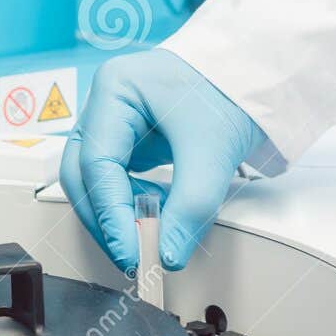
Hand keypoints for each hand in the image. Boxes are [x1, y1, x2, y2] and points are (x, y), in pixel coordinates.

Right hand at [60, 49, 265, 272]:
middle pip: (83, 174)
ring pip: (94, 181)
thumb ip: (190, 207)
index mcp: (114, 88)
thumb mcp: (212, 152)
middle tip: (134, 255)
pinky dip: (131, 204)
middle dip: (106, 219)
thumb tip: (168, 254)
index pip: (96, 162)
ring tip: (153, 231)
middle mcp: (103, 104)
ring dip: (117, 214)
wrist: (253, 80)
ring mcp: (111, 121)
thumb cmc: (229, 92)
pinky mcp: (126, 140)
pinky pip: (115, 181)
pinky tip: (157, 211)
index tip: (131, 250)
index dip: (110, 213)